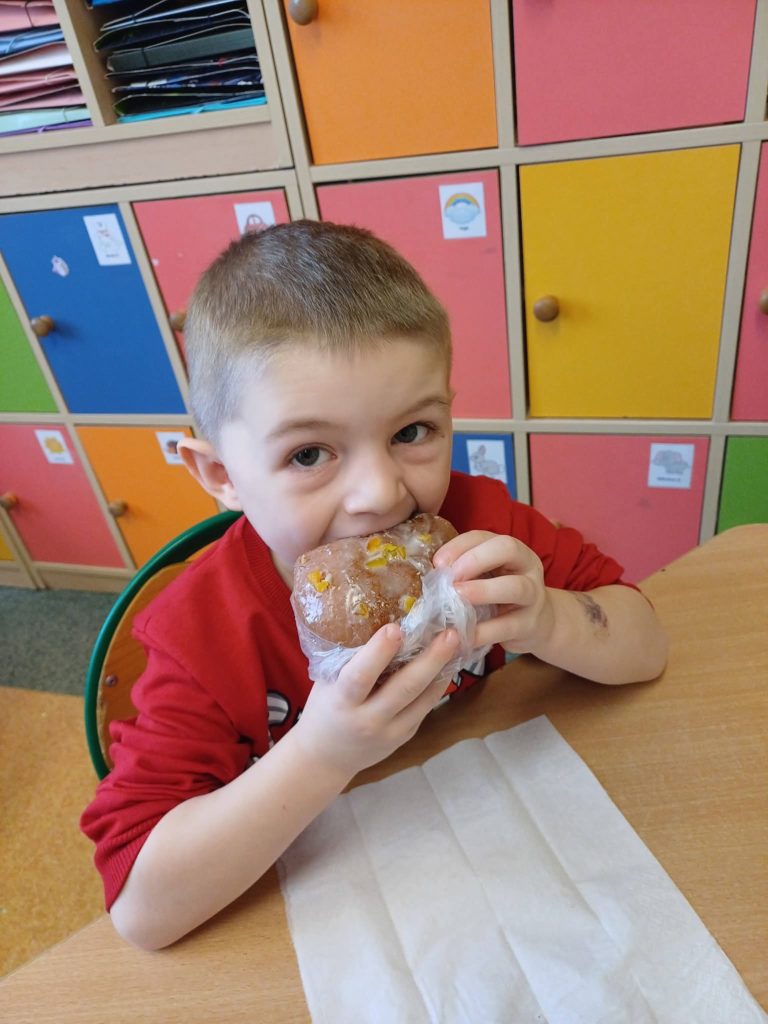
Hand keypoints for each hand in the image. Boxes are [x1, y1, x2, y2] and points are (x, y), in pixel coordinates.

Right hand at [293, 624, 459, 777]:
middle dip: (430, 659)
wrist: (326, 757)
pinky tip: (449, 662)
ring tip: (458, 643)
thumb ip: (349, 660)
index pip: (360, 676)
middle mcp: (368, 719)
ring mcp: (390, 731)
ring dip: (443, 670)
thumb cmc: (324, 708)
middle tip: (449, 633)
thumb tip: (376, 618)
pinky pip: (426, 707)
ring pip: (423, 699)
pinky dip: (438, 684)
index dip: (378, 653)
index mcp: (342, 702)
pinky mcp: (406, 735)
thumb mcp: (328, 684)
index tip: (395, 628)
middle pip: (404, 688)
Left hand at [432, 531, 555, 655]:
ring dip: (482, 590)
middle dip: (475, 559)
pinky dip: (484, 631)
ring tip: (456, 599)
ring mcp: (533, 595)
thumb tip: (432, 575)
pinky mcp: (530, 624)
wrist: (537, 624)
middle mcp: (527, 566)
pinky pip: (507, 626)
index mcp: (511, 549)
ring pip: (515, 587)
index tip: (438, 563)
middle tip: (450, 578)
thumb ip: (465, 571)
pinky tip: (464, 635)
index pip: (484, 536)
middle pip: (508, 548)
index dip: (459, 546)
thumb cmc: (501, 596)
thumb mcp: (486, 577)